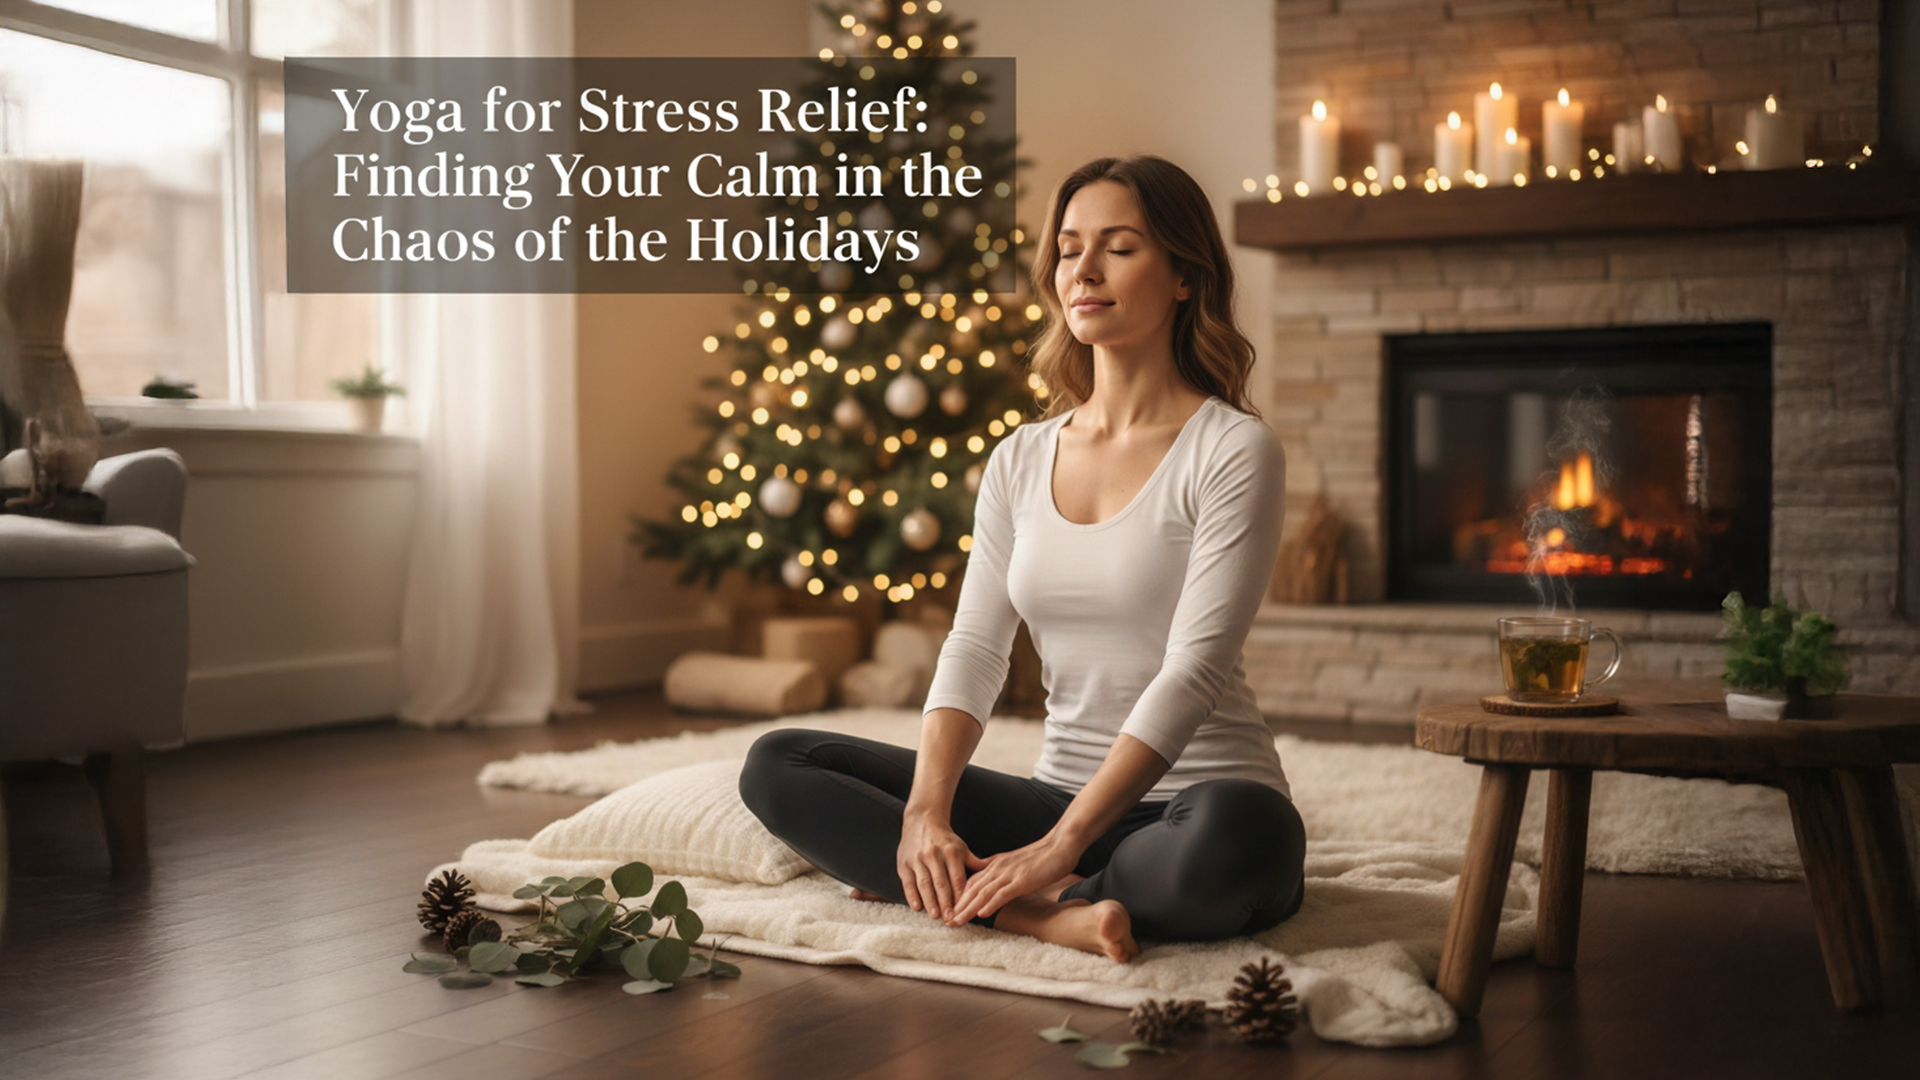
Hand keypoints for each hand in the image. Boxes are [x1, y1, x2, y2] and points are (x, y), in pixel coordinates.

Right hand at [897, 809, 977, 920]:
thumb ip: (975, 864)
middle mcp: (934, 854)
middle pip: (941, 883)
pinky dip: (912, 895)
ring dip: (930, 902)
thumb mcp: (961, 847)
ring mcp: (918, 858)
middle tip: (950, 920)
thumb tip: (992, 877)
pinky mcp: (904, 862)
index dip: (961, 897)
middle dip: (946, 903)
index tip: (964, 911)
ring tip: (935, 916)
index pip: (958, 878)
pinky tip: (918, 907)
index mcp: (951, 851)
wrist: (922, 819)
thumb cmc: (945, 839)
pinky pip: (908, 882)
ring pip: (925, 884)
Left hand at [946, 834, 1080, 925]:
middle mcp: (998, 868)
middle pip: (973, 889)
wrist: (1060, 845)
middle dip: (958, 906)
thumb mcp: (1015, 862)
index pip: (972, 882)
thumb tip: (991, 882)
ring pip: (983, 893)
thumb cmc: (1042, 856)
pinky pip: (1003, 893)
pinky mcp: (1022, 880)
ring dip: (968, 909)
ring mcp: (1009, 874)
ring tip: (957, 921)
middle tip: (947, 921)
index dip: (960, 897)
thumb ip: (1001, 871)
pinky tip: (982, 914)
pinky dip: (991, 904)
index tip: (951, 911)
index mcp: (996, 864)